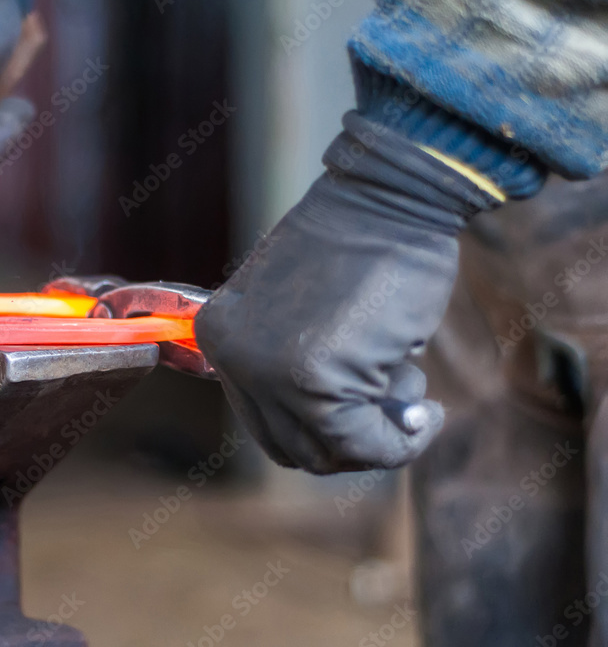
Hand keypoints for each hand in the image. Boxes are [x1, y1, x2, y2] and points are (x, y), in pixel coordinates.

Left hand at [195, 113, 497, 473]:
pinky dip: (401, 441)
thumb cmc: (364, 247)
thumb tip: (330, 428)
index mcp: (222, 335)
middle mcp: (233, 358)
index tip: (369, 411)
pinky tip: (428, 411)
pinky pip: (364, 443)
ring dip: (378, 437)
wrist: (390, 198)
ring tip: (411, 388)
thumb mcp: (301, 309)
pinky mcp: (313, 381)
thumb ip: (295, 364)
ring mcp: (268, 373)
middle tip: (396, 412)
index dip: (323, 428)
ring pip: (324, 453)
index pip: (264, 420)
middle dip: (349, 441)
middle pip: (290, 446)